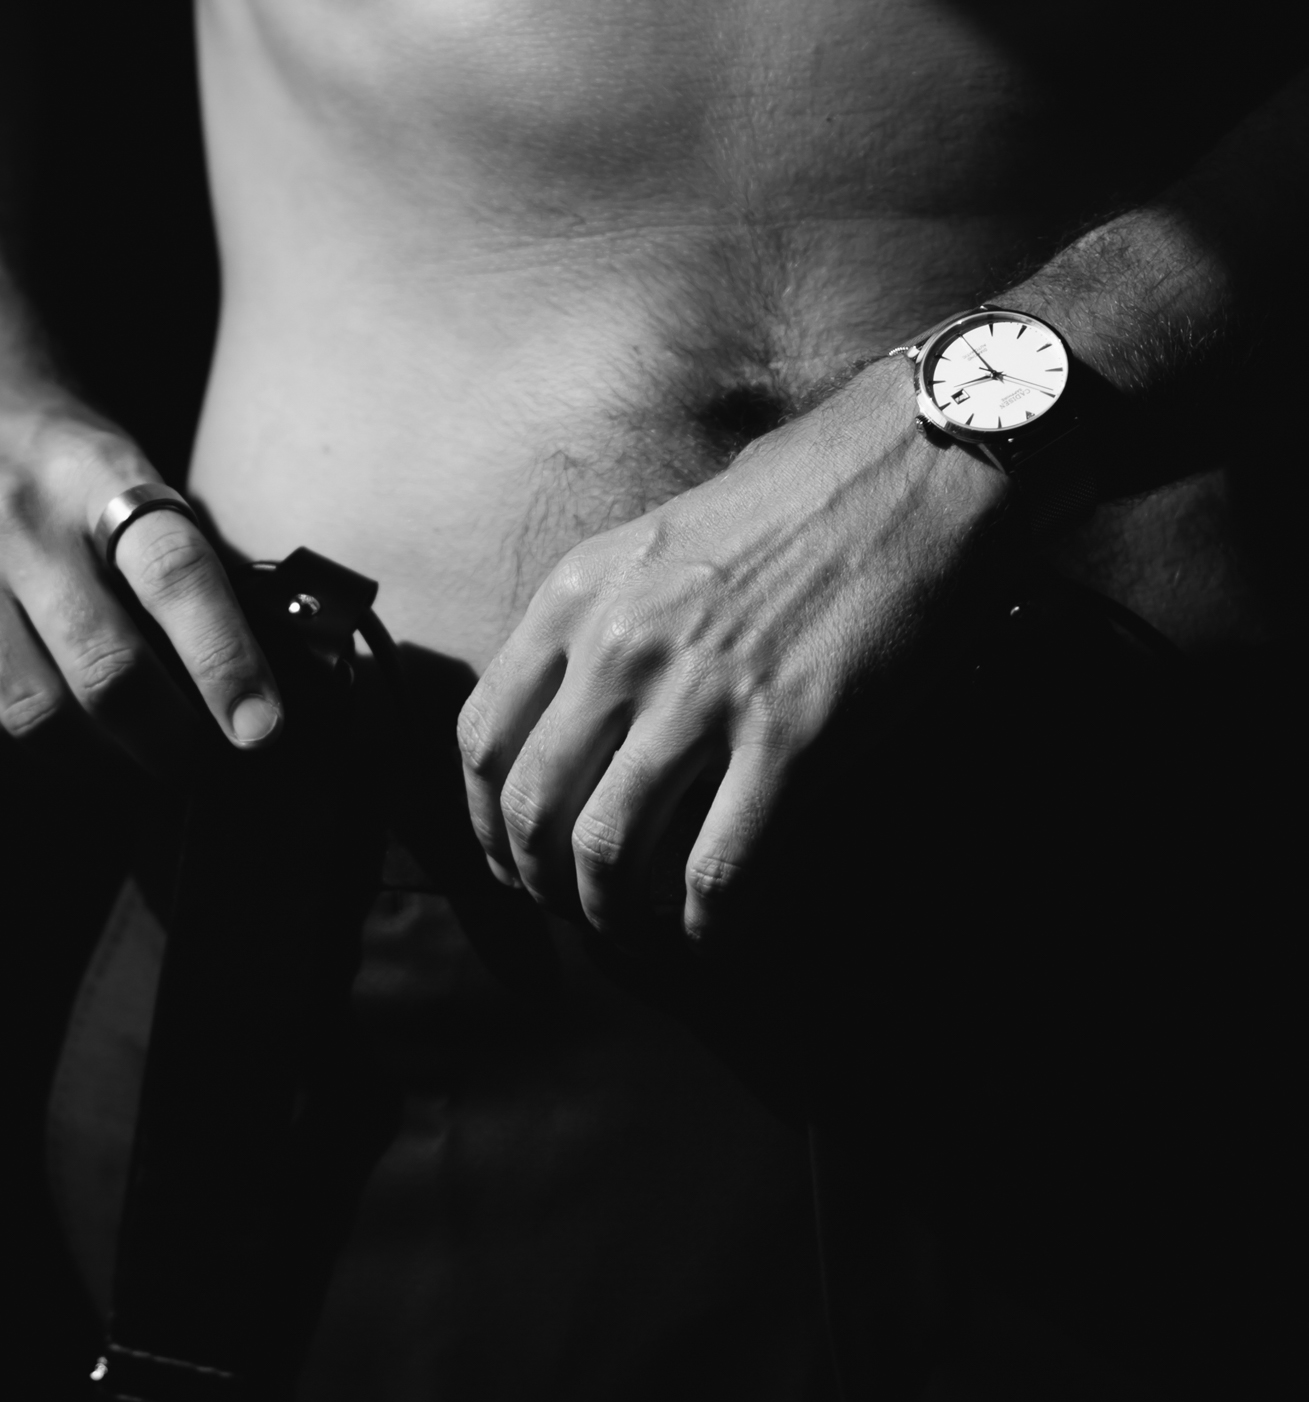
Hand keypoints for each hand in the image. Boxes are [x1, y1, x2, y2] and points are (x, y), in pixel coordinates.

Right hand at [0, 360, 279, 773]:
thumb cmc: (52, 454)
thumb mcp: (128, 469)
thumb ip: (185, 563)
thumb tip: (268, 679)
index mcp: (94, 472)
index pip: (174, 574)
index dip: (225, 662)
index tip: (262, 731)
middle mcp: (7, 518)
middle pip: (107, 672)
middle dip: (176, 747)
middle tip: (213, 774)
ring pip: (38, 722)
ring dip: (109, 769)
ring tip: (144, 768)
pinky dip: (33, 768)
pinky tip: (67, 757)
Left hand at [457, 357, 1010, 938]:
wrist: (917, 466)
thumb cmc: (799, 497)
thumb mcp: (659, 538)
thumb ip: (605, 620)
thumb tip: (577, 721)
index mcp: (580, 594)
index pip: (483, 738)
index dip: (487, 823)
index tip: (512, 860)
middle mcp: (623, 646)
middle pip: (535, 810)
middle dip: (546, 884)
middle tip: (576, 911)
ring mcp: (704, 693)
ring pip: (611, 851)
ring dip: (616, 916)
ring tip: (638, 935)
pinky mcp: (792, 736)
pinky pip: (720, 865)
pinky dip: (707, 921)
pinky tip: (714, 932)